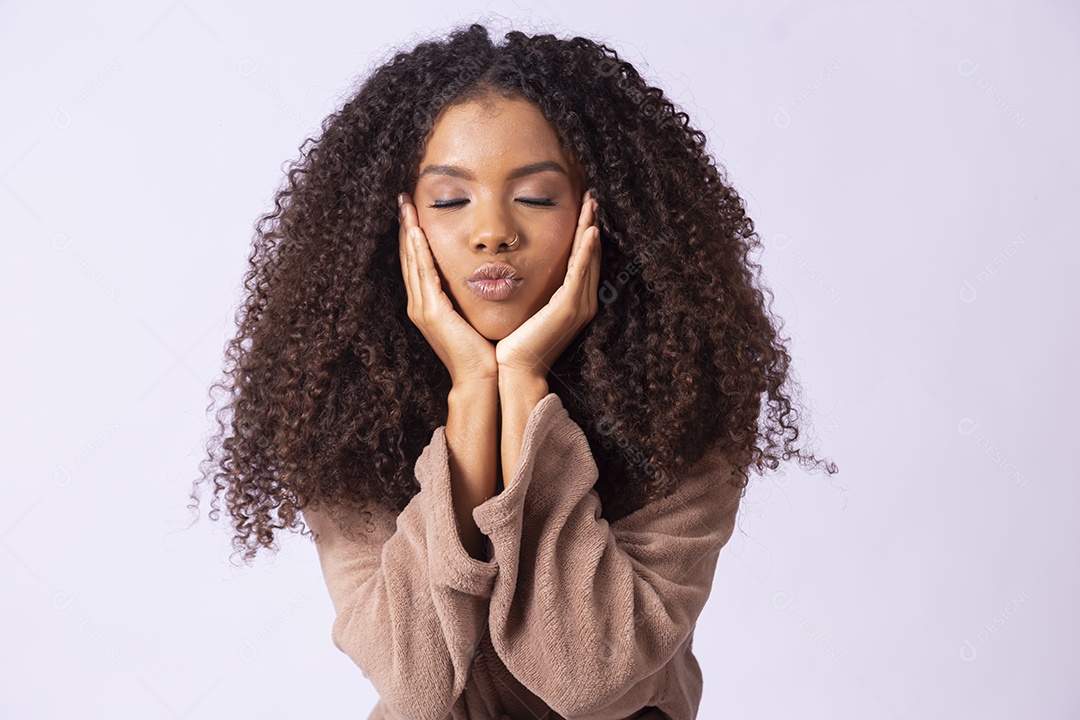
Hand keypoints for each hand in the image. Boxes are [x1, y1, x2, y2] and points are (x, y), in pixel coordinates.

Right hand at [398, 192, 498, 386]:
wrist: (480, 378)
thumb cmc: (482, 349)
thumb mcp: (471, 314)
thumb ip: (467, 294)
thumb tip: (479, 272)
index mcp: (427, 304)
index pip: (416, 261)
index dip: (413, 234)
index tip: (413, 209)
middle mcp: (419, 304)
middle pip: (408, 256)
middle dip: (406, 225)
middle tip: (403, 197)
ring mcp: (422, 308)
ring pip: (412, 261)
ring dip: (409, 231)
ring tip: (406, 205)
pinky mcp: (432, 312)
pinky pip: (424, 275)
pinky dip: (419, 252)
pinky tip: (418, 232)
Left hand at [495, 190, 600, 379]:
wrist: (515, 369)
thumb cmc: (516, 343)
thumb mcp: (529, 309)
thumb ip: (534, 290)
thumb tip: (524, 269)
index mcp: (573, 302)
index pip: (582, 260)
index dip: (583, 234)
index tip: (582, 209)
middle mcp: (582, 302)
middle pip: (589, 255)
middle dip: (590, 224)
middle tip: (592, 197)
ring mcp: (578, 305)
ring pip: (588, 259)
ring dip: (590, 229)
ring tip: (592, 205)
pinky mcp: (569, 307)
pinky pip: (580, 274)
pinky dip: (586, 252)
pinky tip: (590, 232)